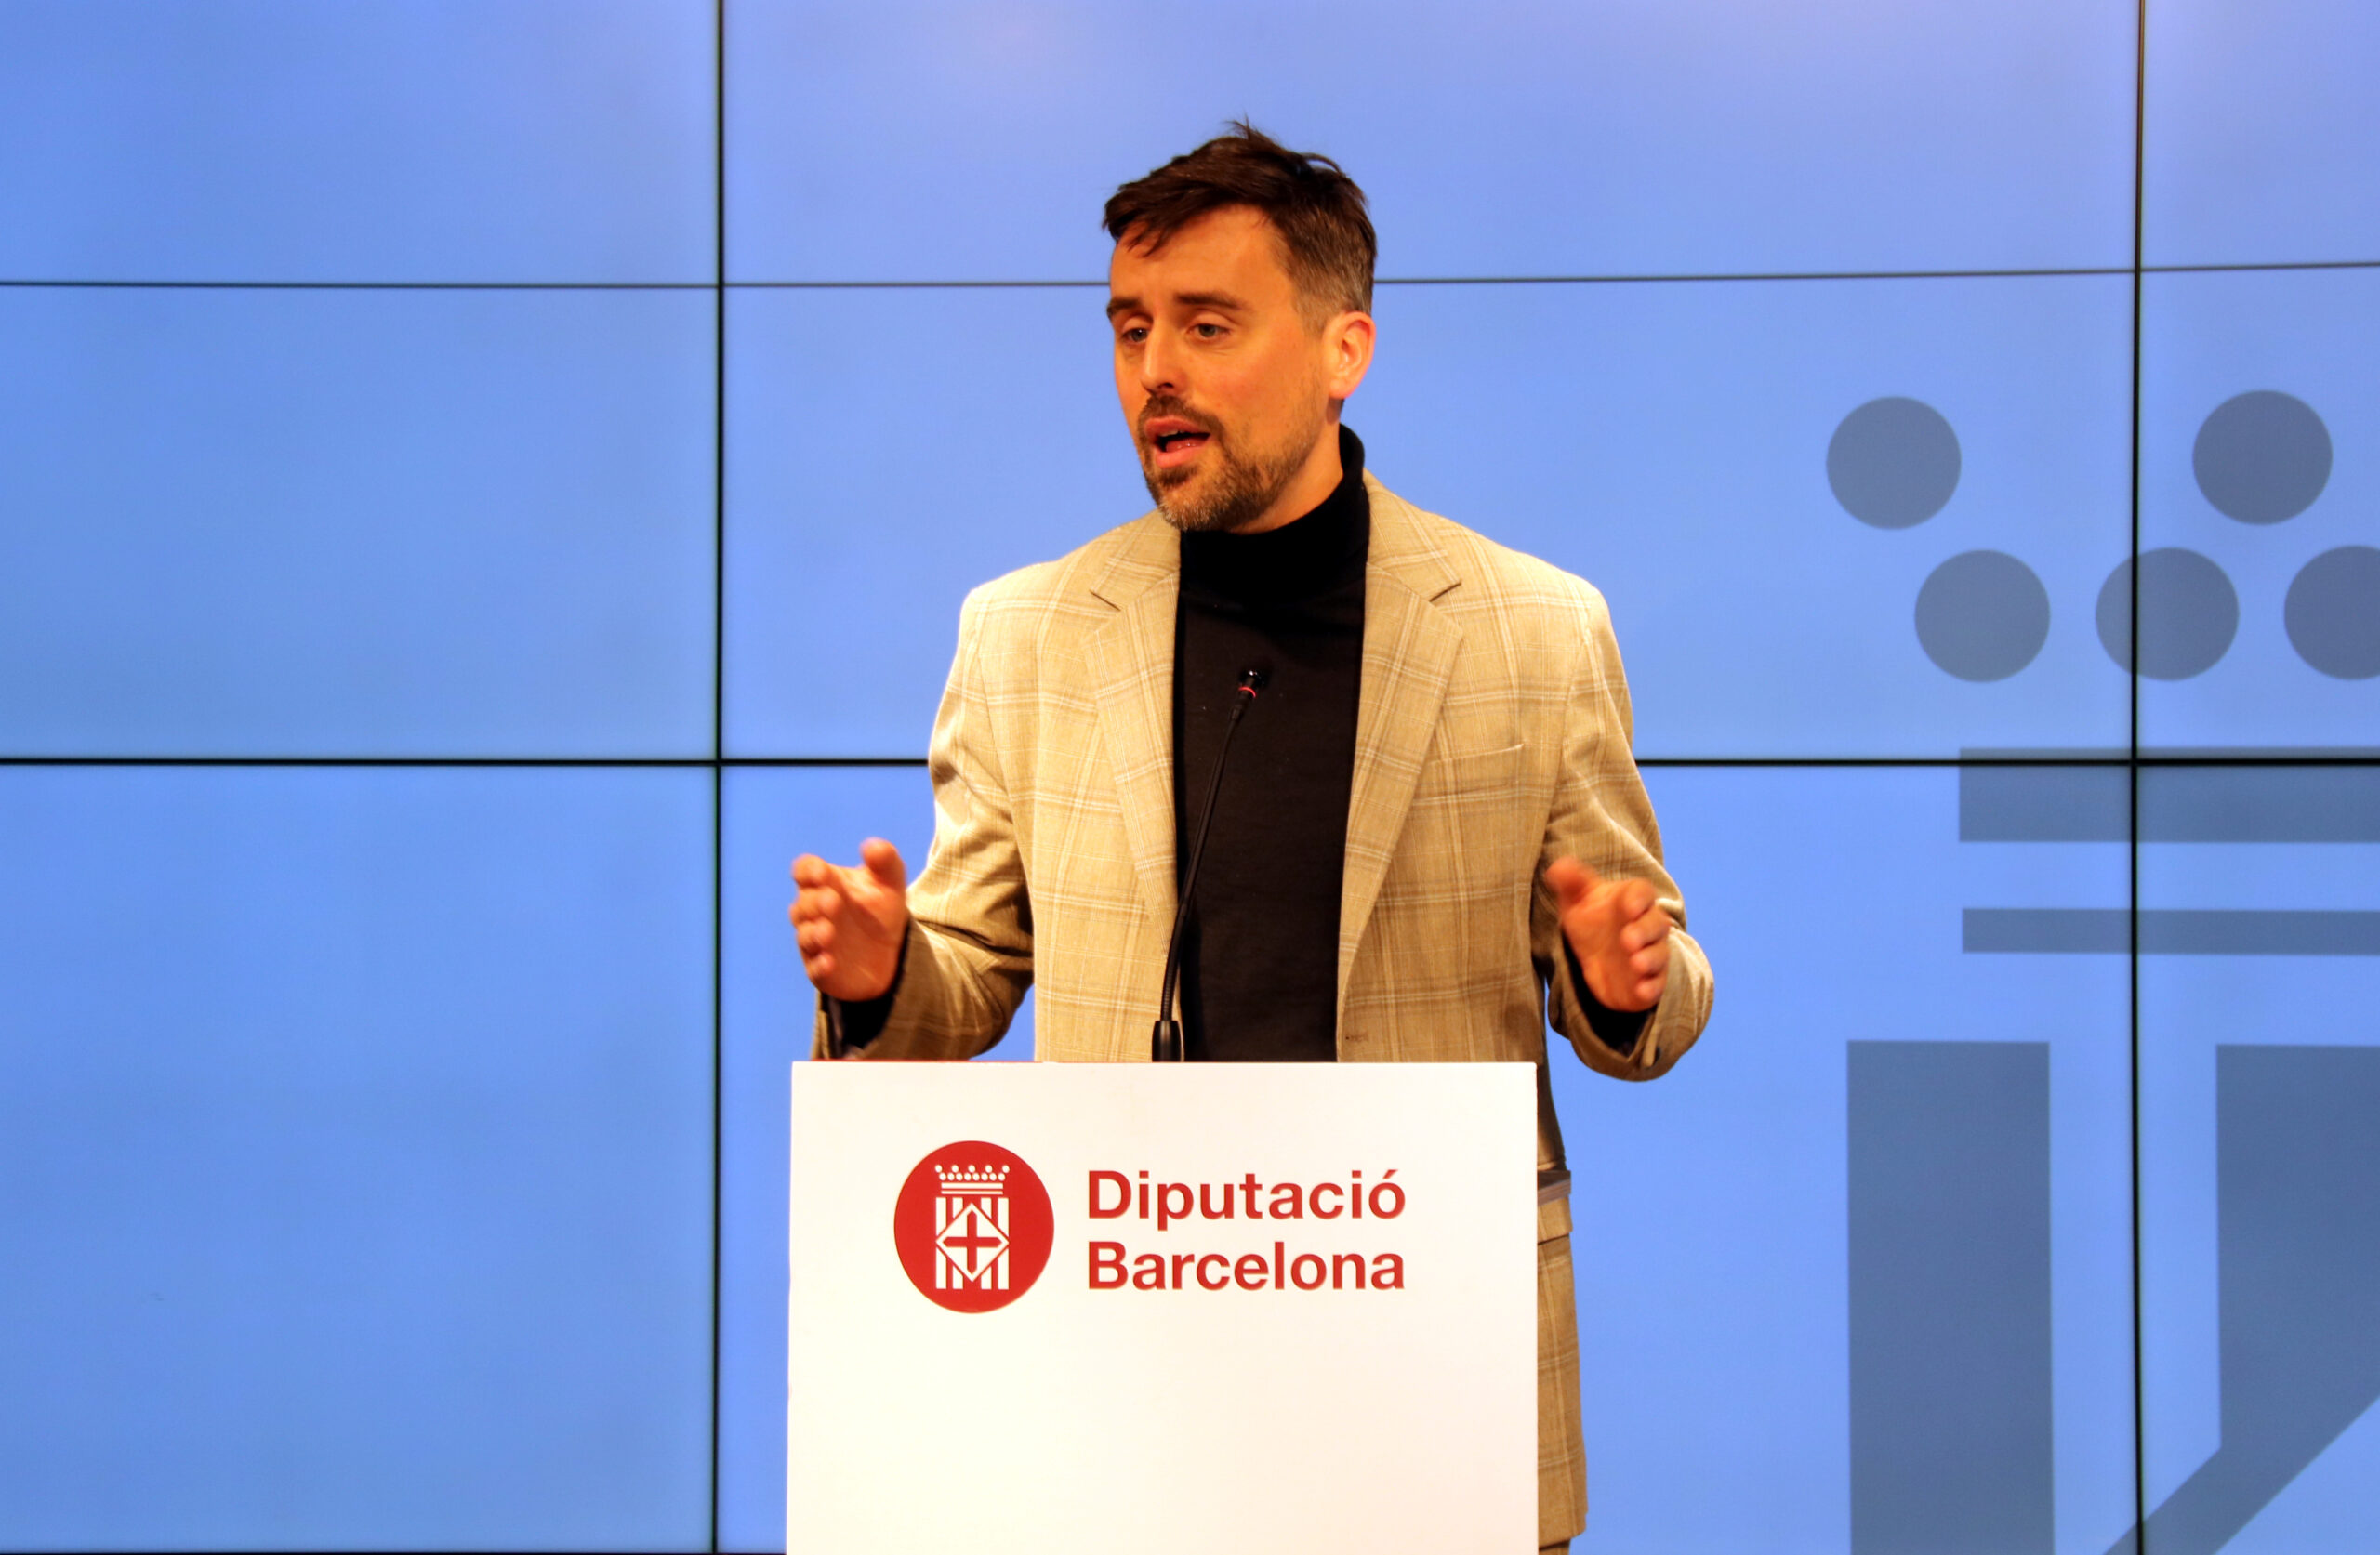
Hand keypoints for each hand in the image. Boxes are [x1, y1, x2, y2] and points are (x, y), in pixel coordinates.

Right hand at [790, 839, 910, 1001]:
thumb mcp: (890, 882)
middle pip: (803, 905)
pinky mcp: (821, 969)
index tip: (822, 873)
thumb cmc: (880, 909)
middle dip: (815, 903)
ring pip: (805, 936)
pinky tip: (830, 962)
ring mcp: (815, 941)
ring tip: (828, 931)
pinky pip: (814, 968)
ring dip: (814, 933)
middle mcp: (814, 912)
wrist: (891, 952)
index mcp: (824, 884)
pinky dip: (819, 965)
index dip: (808, 872)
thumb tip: (871, 847)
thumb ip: (885, 860)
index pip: (805, 871)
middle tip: (833, 901)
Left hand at [1546, 856, 1671, 1013]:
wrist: (1597, 953)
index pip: (1642, 893)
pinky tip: (1642, 992)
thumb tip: (1557, 867)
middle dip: (1644, 931)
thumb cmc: (1591, 916)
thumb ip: (1570, 881)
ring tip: (1636, 964)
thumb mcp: (1577, 898)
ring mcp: (1650, 953)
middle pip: (1656, 924)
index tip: (1629, 906)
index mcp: (1632, 899)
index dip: (1638, 899)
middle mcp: (1647, 925)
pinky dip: (1652, 988)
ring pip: (1659, 954)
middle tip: (1627, 939)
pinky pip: (1657, 984)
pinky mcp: (1649, 980)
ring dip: (1650, 959)